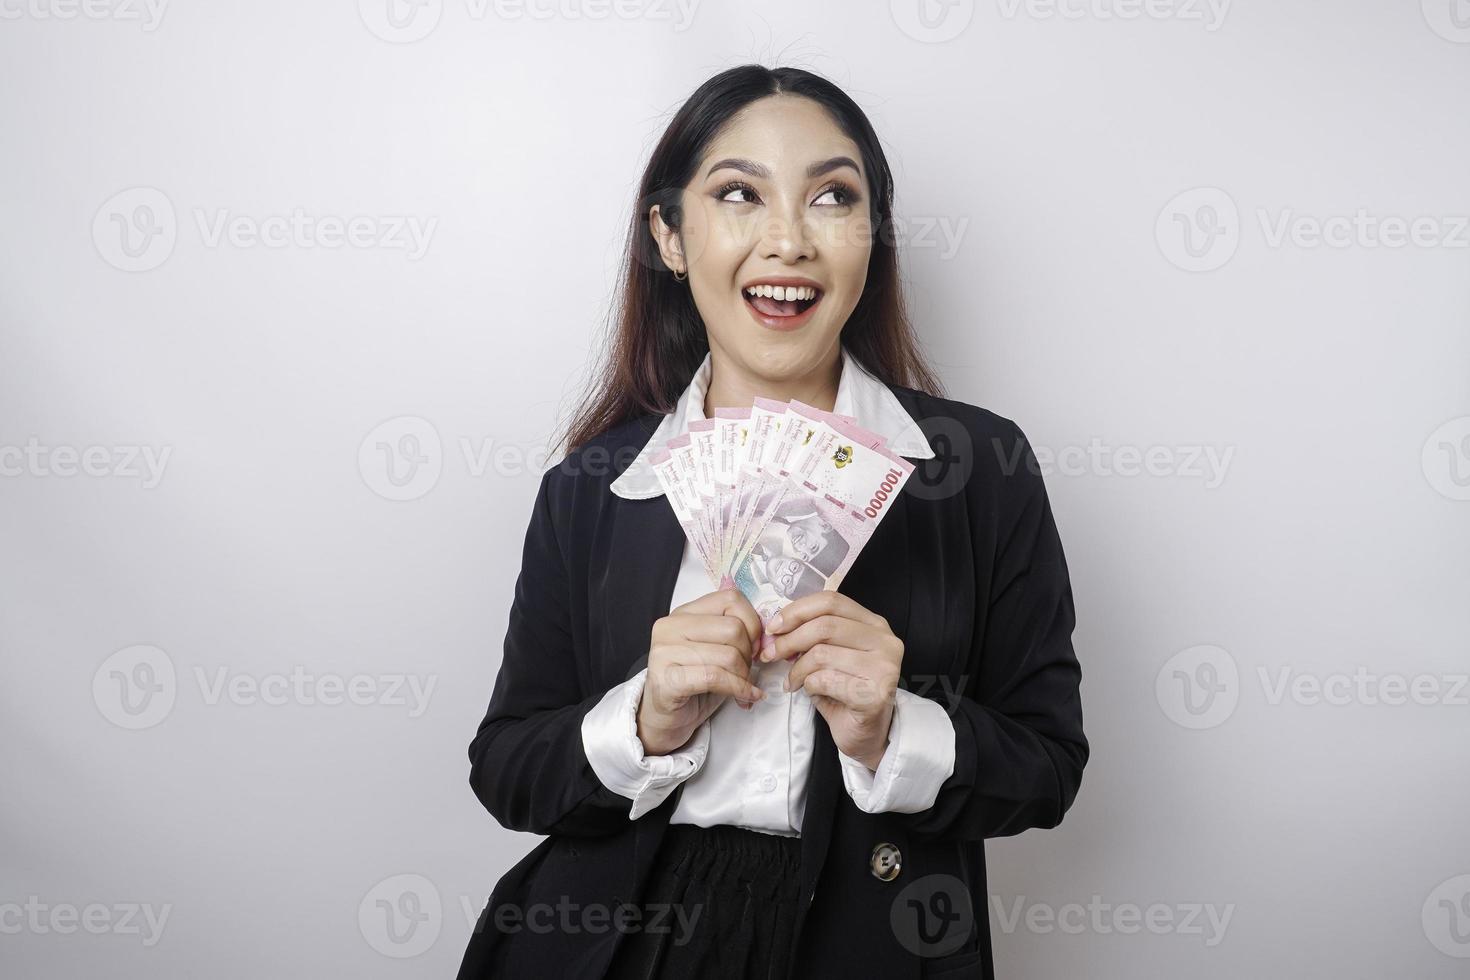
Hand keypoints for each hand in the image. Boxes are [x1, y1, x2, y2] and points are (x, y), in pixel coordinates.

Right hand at [637, 588, 764, 756]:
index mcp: (684, 613)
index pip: (731, 599)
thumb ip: (734, 633)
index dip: (752, 623)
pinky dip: (739, 690)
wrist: (665, 719)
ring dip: (744, 677)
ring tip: (743, 688)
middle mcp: (670, 626)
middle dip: (748, 655)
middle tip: (746, 672)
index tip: (753, 646)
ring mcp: (664, 652)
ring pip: (729, 655)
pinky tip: (745, 699)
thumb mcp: (715, 649)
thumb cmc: (694, 683)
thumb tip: (769, 636)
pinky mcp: (667, 679)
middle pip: (734, 628)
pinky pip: (716, 678)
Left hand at [764, 591, 902, 770]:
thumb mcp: (831, 654)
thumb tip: (776, 627)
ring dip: (797, 669)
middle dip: (788, 640)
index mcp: (874, 624)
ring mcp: (884, 667)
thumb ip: (813, 635)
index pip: (831, 601)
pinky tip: (809, 693)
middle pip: (824, 625)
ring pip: (821, 654)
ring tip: (793, 681)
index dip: (797, 611)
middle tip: (770, 655)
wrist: (867, 735)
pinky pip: (825, 680)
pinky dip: (808, 686)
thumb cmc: (845, 692)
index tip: (774, 627)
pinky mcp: (876, 694)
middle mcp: (885, 641)